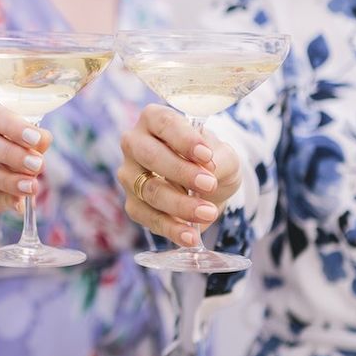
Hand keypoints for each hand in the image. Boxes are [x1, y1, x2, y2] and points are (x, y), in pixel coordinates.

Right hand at [117, 104, 240, 246]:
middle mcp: (134, 143)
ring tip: (208, 212)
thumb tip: (208, 172)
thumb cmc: (211, 160)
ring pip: (149, 190)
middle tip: (209, 184)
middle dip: (180, 172)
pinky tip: (189, 236)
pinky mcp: (133, 203)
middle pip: (150, 156)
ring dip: (180, 204)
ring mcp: (130, 175)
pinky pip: (148, 217)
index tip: (207, 155)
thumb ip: (220, 158)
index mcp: (154, 119)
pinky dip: (171, 228)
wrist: (207, 186)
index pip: (164, 123)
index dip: (184, 139)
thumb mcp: (225, 155)